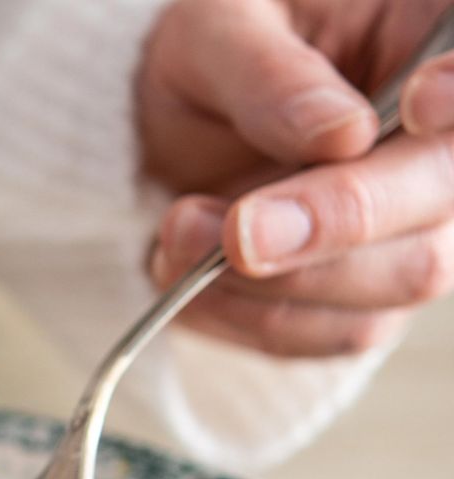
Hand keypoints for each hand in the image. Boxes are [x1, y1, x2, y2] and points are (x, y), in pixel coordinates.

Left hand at [141, 0, 453, 355]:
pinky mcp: (370, 292)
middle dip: (336, 221)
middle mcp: (446, 142)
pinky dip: (250, 315)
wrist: (169, 121)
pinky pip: (335, 330)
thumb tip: (344, 135)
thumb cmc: (213, 53)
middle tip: (238, 231)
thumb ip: (271, 77)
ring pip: (398, 278)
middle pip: (445, 197)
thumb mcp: (219, 31)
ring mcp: (421, 225)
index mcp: (432, 38)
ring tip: (177, 231)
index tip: (417, 102)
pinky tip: (183, 271)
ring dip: (276, 278)